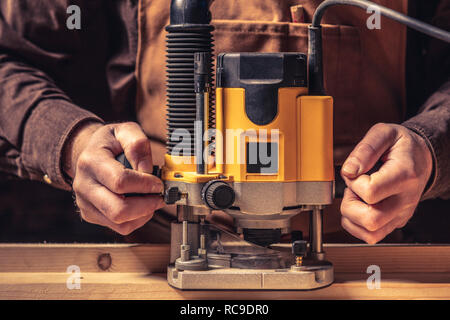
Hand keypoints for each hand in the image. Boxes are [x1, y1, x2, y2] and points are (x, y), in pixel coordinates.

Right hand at [64, 122, 164, 234]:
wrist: (90, 152)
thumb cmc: (110, 143)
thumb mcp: (125, 131)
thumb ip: (138, 144)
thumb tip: (147, 170)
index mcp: (90, 161)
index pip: (120, 182)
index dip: (145, 184)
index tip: (158, 183)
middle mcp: (83, 185)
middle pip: (118, 210)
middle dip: (146, 205)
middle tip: (159, 196)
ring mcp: (85, 203)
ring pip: (120, 223)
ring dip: (143, 214)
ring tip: (151, 199)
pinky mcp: (91, 215)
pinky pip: (119, 227)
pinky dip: (137, 220)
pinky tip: (141, 206)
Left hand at [340, 123, 432, 243]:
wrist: (422, 157)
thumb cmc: (402, 146)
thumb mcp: (385, 133)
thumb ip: (365, 149)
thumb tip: (348, 171)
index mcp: (404, 176)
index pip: (370, 192)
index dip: (353, 182)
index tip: (356, 172)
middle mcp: (405, 200)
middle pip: (370, 220)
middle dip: (350, 205)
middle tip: (353, 189)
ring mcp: (401, 214)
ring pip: (370, 234)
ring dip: (352, 217)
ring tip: (357, 198)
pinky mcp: (395, 222)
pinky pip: (371, 236)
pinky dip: (356, 225)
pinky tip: (358, 206)